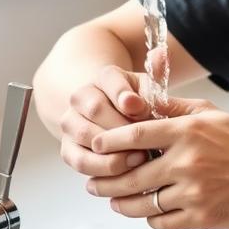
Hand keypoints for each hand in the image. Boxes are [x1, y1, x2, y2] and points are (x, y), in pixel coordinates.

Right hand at [57, 51, 166, 183]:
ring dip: (114, 150)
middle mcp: (80, 97)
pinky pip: (80, 161)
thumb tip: (160, 55)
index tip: (139, 107)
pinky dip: (102, 170)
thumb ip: (156, 72)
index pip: (110, 80)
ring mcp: (71, 123)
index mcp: (103, 77)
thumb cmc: (137, 105)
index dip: (123, 94)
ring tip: (139, 158)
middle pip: (96, 109)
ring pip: (86, 136)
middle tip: (146, 141)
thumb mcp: (148, 87)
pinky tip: (124, 173)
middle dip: (122, 128)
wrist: (113, 119)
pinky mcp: (68, 149)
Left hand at [87, 94, 228, 228]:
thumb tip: (143, 99)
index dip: (108, 141)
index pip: (135, 134)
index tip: (94, 145)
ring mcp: (194, 192)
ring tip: (115, 201)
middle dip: (105, 181)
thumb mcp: (212, 114)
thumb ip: (175, 107)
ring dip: (122, 204)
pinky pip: (162, 222)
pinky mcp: (201, 217)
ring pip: (142, 203)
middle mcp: (188, 162)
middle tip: (92, 183)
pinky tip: (149, 212)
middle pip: (131, 175)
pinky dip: (151, 218)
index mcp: (188, 132)